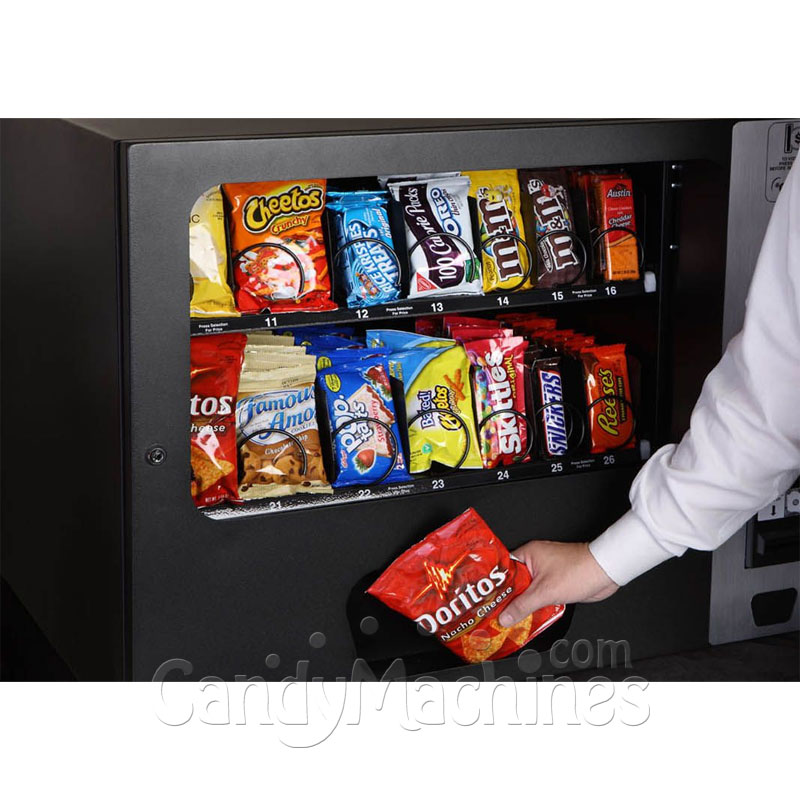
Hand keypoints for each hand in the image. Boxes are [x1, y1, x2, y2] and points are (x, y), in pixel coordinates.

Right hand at [498, 540, 618, 626]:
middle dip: (507, 598)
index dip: (493, 584)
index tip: (484, 598)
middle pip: (514, 582)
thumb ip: (523, 606)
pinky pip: (539, 595)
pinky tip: (527, 618)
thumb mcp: (545, 591)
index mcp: (528, 553)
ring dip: (521, 604)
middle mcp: (535, 561)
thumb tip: (505, 617)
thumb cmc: (578, 570)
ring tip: (507, 618)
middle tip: (493, 612)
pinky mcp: (556, 582)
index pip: (503, 568)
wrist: (606, 571)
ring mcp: (546, 572)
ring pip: (527, 590)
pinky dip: (534, 605)